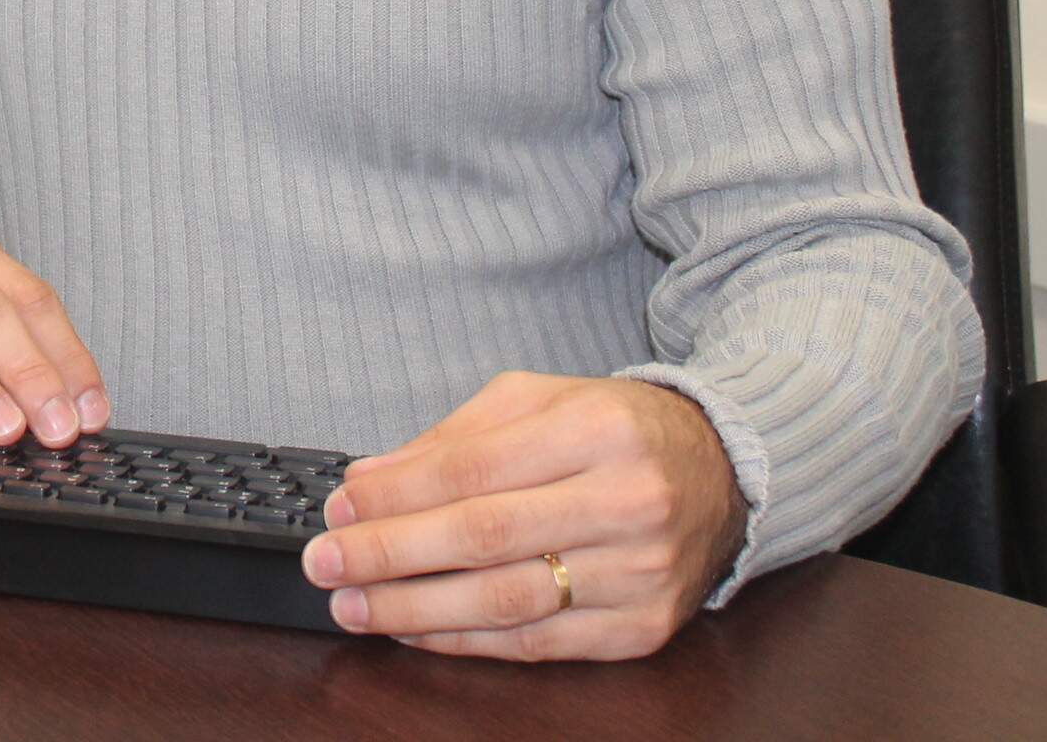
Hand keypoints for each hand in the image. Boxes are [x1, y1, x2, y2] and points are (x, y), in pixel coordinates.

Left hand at [298, 372, 748, 660]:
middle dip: (390, 555)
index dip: (397, 495)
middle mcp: (625, 502)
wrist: (722, 471)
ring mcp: (640, 573)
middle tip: (325, 563)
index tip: (339, 507)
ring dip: (416, 610)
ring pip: (506, 602)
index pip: (472, 471)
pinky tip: (415, 631)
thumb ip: (451, 439)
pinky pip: (538, 644)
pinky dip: (467, 642)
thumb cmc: (613, 430)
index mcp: (596, 431)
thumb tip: (368, 480)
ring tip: (354, 606)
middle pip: (483, 538)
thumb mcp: (536, 402)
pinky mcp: (642, 628)